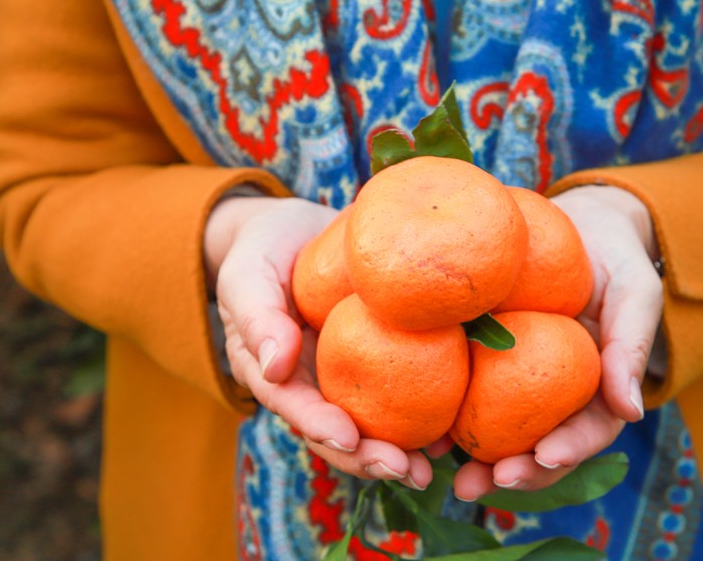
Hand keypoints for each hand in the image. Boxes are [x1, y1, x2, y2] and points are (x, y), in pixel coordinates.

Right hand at [204, 195, 432, 489]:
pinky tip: (455, 424)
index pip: (295, 408)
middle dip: (369, 458)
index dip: (321, 427)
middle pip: (338, 433)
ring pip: (373, 424)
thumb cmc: (262, 253)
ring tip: (433, 467)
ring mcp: (346, 377)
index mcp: (277, 375)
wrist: (294, 232)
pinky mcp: (380, 358)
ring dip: (402, 451)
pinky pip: (405, 387)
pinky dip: (429, 411)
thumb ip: (257, 317)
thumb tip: (274, 366)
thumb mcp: (248, 278)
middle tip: (406, 471)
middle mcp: (313, 386)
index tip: (348, 439)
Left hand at [453, 184, 662, 499]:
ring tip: (439, 471)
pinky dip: (445, 413)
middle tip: (479, 484)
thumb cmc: (614, 259)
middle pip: (537, 447)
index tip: (545, 456)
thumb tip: (632, 412)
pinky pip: (466, 389)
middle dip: (511, 473)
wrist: (578, 226)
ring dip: (471, 458)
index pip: (587, 431)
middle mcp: (555, 396)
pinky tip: (418, 428)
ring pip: (497, 431)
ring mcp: (517, 382)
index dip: (567, 450)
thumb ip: (630, 346)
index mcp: (597, 391)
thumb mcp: (633, 293)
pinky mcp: (485, 360)